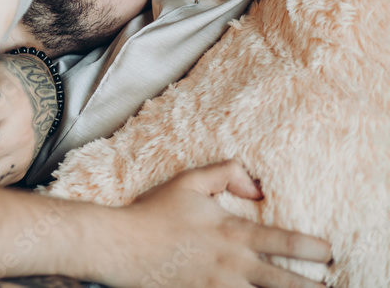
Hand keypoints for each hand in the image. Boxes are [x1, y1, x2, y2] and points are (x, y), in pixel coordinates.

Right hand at [102, 161, 331, 287]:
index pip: (285, 242)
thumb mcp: (188, 181)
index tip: (328, 252)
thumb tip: (256, 186)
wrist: (121, 247)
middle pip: (286, 283)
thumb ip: (225, 173)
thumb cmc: (153, 213)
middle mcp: (232, 265)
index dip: (314, 248)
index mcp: (232, 234)